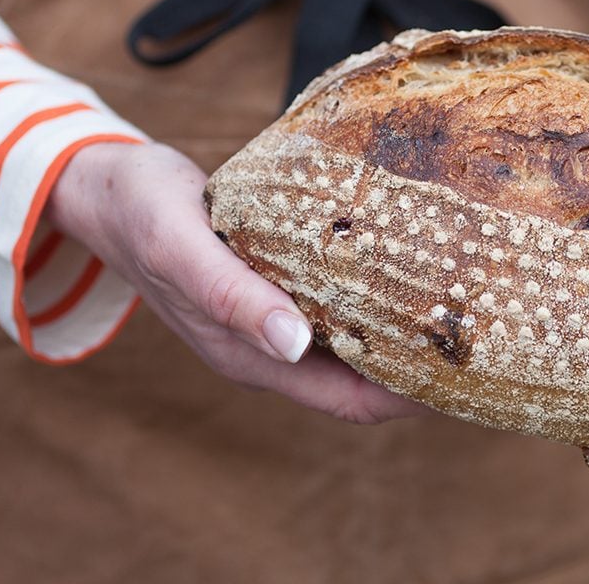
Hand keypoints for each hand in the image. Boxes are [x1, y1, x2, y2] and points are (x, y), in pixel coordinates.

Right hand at [46, 141, 428, 423]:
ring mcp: (276, 317)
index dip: (408, 400)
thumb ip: (234, 299)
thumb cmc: (142, 214)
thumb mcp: (183, 249)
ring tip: (459, 303)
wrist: (108, 187)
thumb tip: (293, 346)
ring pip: (356, 340)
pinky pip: (340, 303)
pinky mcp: (279, 283)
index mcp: (251, 355)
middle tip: (479, 335)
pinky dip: (376, 295)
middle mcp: (271, 346)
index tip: (463, 378)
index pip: (350, 401)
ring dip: (402, 331)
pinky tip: (409, 268)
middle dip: (420, 367)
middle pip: (364, 378)